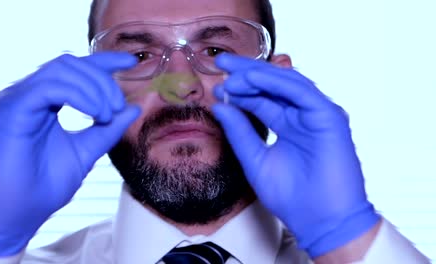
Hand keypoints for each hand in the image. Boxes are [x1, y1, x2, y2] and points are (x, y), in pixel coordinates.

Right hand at [0, 53, 139, 256]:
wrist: (19, 215)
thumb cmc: (46, 185)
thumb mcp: (87, 150)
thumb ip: (108, 128)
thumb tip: (133, 108)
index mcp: (46, 102)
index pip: (76, 69)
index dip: (104, 61)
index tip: (132, 61)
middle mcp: (30, 94)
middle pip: (71, 64)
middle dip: (102, 80)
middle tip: (117, 107)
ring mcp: (18, 99)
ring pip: (62, 70)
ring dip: (94, 88)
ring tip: (107, 115)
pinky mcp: (11, 108)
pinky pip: (49, 87)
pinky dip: (79, 96)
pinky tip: (95, 113)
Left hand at [212, 54, 379, 256]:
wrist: (321, 222)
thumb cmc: (292, 197)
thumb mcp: (255, 160)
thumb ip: (239, 132)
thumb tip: (220, 106)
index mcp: (287, 125)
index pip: (261, 98)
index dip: (239, 88)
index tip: (216, 83)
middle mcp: (302, 116)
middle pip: (272, 84)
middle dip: (246, 71)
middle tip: (220, 61)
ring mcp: (316, 115)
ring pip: (286, 83)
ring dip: (258, 74)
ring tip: (232, 73)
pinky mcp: (329, 117)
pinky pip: (301, 92)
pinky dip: (277, 82)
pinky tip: (253, 78)